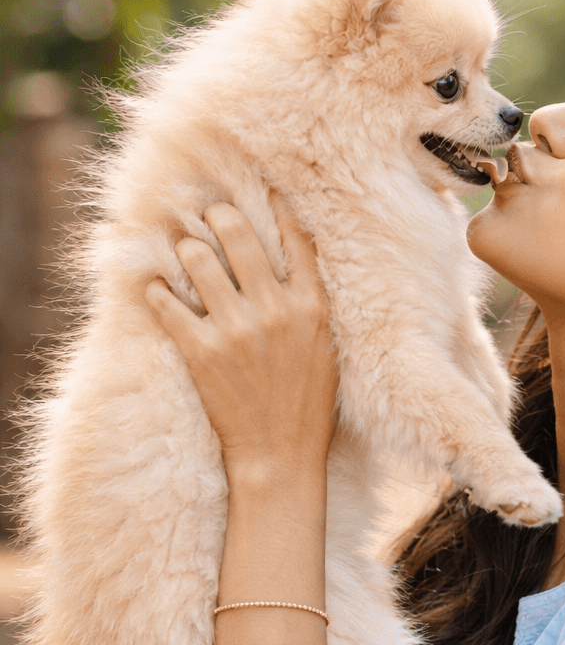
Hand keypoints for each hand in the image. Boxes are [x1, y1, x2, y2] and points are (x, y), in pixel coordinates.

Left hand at [145, 195, 336, 488]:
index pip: (295, 238)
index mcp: (313, 307)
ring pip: (197, 259)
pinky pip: (167, 302)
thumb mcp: (326, 349)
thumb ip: (310, 304)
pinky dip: (157, 290)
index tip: (261, 188)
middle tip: (209, 214)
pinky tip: (156, 288)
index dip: (274, 206)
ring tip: (185, 251)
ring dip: (187, 249)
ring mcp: (236, 330)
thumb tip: (291, 262)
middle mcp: (275, 310)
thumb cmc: (308, 405)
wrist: (281, 456)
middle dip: (218, 215)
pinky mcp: (201, 352)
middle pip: (238, 233)